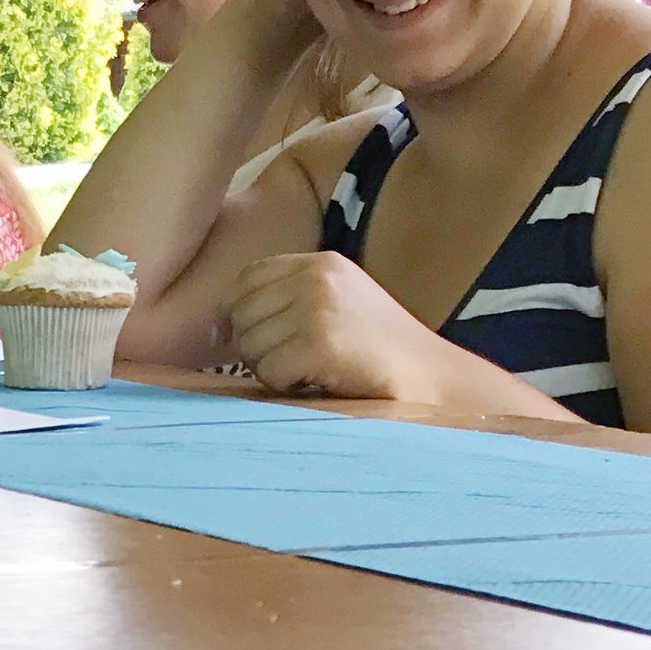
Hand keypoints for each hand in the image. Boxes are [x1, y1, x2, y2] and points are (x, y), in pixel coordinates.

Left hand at [223, 251, 451, 403]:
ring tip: (310, 371)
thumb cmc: (378, 352)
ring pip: (249, 345)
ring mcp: (318, 309)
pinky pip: (268, 371)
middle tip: (292, 363)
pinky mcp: (319, 343)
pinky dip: (286, 386)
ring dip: (270, 369)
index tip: (251, 339)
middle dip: (255, 346)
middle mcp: (317, 277)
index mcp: (320, 263)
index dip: (238, 311)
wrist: (431, 378)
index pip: (247, 277)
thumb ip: (289, 300)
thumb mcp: (338, 304)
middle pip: (240, 313)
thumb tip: (219, 325)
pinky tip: (317, 382)